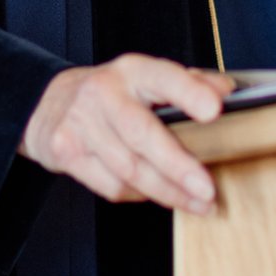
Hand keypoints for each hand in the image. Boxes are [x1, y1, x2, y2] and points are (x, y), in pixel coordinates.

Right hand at [19, 55, 235, 214]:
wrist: (48, 104)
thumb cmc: (111, 94)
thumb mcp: (146, 78)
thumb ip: (188, 82)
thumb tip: (227, 89)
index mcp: (133, 71)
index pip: (164, 77)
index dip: (190, 92)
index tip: (215, 109)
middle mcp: (104, 92)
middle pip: (143, 134)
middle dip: (179, 166)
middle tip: (208, 189)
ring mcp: (82, 122)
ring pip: (130, 169)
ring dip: (168, 192)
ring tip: (198, 204)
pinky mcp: (67, 151)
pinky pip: (112, 186)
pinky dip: (140, 196)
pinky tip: (158, 195)